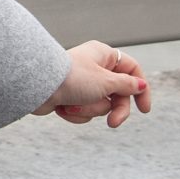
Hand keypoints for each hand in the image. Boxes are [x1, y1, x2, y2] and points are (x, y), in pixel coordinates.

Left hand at [33, 41, 152, 127]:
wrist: (35, 88)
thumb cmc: (71, 79)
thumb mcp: (105, 82)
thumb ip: (126, 85)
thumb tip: (140, 84)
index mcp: (104, 55)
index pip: (132, 70)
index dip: (141, 89)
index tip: (144, 109)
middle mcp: (94, 67)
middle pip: (118, 93)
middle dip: (114, 110)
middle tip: (113, 123)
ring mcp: (81, 83)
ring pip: (101, 105)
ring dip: (89, 110)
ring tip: (73, 104)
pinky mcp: (69, 96)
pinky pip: (84, 111)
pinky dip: (76, 113)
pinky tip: (62, 109)